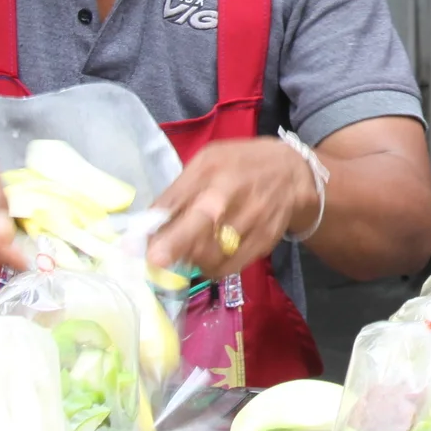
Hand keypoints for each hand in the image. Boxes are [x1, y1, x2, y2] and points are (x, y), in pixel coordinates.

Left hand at [147, 136, 319, 279]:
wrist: (294, 174)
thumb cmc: (241, 164)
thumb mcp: (207, 161)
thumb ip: (178, 191)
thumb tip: (148, 225)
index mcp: (213, 170)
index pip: (180, 199)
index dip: (157, 226)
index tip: (136, 246)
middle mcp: (232, 196)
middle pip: (200, 225)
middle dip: (174, 245)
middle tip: (156, 259)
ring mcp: (250, 222)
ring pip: (210, 254)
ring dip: (190, 259)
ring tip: (186, 251)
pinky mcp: (262, 243)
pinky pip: (228, 267)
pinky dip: (210, 269)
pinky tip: (205, 258)